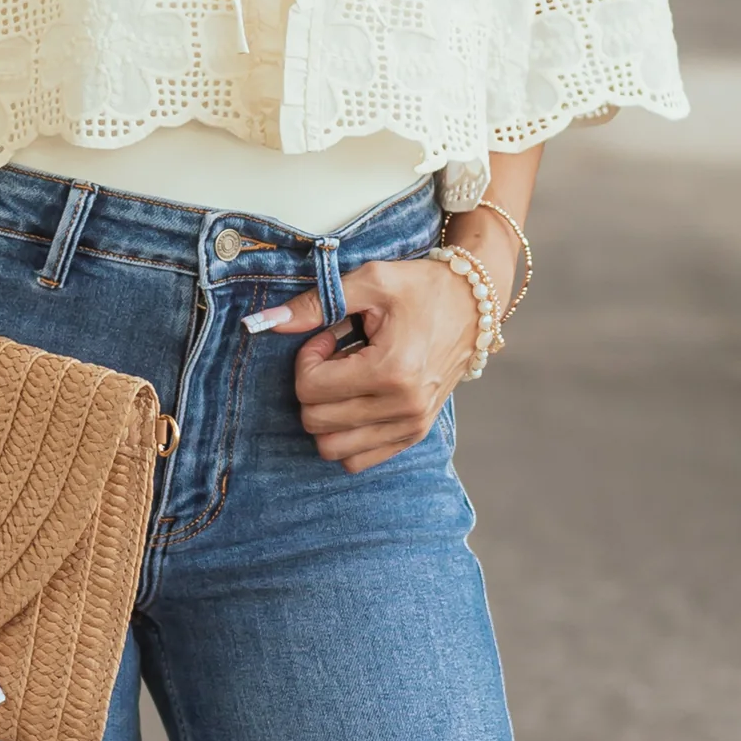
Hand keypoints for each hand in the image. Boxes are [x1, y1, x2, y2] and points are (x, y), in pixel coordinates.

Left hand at [245, 255, 481, 473]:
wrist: (473, 303)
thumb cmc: (421, 287)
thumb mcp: (370, 281)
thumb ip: (315, 303)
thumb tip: (267, 323)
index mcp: (392, 371)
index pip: (311, 389)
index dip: (307, 358)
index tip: (328, 335)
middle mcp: (404, 408)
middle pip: (316, 422)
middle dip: (313, 384)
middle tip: (336, 353)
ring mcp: (411, 427)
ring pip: (333, 448)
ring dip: (326, 413)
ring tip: (346, 377)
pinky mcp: (415, 434)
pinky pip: (358, 459)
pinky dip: (345, 434)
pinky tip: (357, 398)